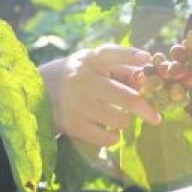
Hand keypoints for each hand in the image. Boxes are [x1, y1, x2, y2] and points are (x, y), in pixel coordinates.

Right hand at [40, 46, 159, 146]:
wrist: (35, 95)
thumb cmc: (74, 78)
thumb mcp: (90, 65)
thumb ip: (119, 69)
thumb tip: (147, 79)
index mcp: (89, 60)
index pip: (111, 54)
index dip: (130, 55)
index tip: (147, 59)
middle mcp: (83, 80)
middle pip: (125, 97)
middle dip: (146, 108)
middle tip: (156, 117)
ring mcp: (78, 104)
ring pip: (119, 120)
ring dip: (125, 121)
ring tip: (118, 117)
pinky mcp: (74, 125)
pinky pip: (106, 137)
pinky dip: (113, 136)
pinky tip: (109, 130)